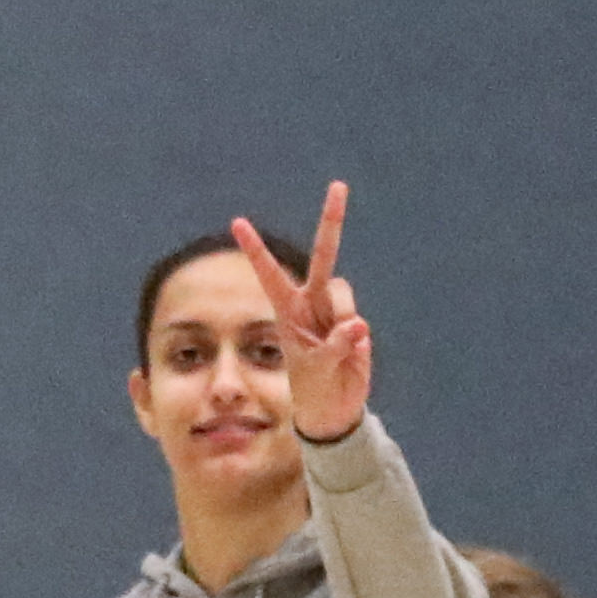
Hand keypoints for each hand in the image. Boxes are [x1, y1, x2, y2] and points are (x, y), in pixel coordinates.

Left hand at [237, 181, 370, 443]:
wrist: (333, 411)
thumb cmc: (311, 388)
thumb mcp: (315, 371)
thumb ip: (334, 347)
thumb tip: (357, 325)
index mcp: (288, 310)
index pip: (270, 273)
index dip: (256, 249)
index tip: (237, 222)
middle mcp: (312, 303)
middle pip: (324, 255)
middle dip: (332, 221)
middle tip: (338, 186)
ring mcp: (336, 312)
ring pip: (344, 294)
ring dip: (342, 319)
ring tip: (336, 351)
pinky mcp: (356, 326)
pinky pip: (359, 322)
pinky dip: (356, 340)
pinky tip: (350, 356)